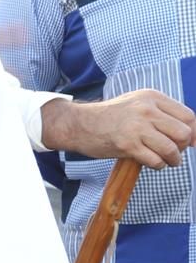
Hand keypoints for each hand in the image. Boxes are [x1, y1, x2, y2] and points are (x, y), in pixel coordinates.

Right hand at [41, 92, 195, 167]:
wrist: (79, 123)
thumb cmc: (110, 117)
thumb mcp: (137, 104)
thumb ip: (161, 113)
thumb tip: (192, 134)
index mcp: (151, 97)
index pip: (188, 116)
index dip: (194, 132)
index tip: (191, 142)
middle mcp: (146, 110)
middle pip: (184, 133)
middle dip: (183, 146)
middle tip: (174, 151)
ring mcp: (136, 127)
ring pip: (172, 149)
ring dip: (173, 159)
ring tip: (167, 160)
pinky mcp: (127, 144)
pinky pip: (155, 160)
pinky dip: (158, 165)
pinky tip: (152, 163)